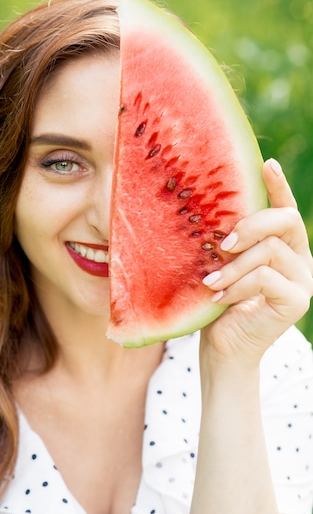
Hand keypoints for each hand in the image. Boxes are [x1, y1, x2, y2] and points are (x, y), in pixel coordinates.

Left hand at [200, 158, 312, 371]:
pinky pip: (266, 277)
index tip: (267, 163)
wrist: (224, 349)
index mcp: (284, 247)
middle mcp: (301, 260)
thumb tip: (213, 213)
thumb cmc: (219, 304)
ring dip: (234, 266)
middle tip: (223, 243)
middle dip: (251, 225)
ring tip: (211, 283)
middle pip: (286, 220)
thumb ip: (229, 244)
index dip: (278, 186)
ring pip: (270, 250)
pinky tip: (219, 298)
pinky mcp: (298, 301)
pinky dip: (238, 286)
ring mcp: (303, 281)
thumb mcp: (222, 266)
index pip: (285, 210)